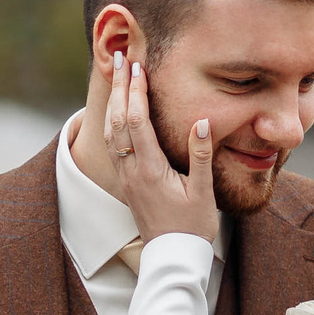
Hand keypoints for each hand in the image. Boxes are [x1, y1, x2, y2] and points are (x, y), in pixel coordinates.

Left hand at [104, 51, 218, 246]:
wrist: (172, 256)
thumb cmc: (192, 226)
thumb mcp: (203, 191)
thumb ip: (201, 155)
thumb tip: (202, 121)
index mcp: (150, 170)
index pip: (136, 122)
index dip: (135, 92)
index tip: (137, 67)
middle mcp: (132, 171)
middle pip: (118, 121)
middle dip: (119, 88)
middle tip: (120, 58)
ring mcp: (126, 177)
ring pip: (110, 132)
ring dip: (112, 102)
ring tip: (115, 76)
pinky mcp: (126, 182)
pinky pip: (113, 145)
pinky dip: (112, 121)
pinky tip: (116, 110)